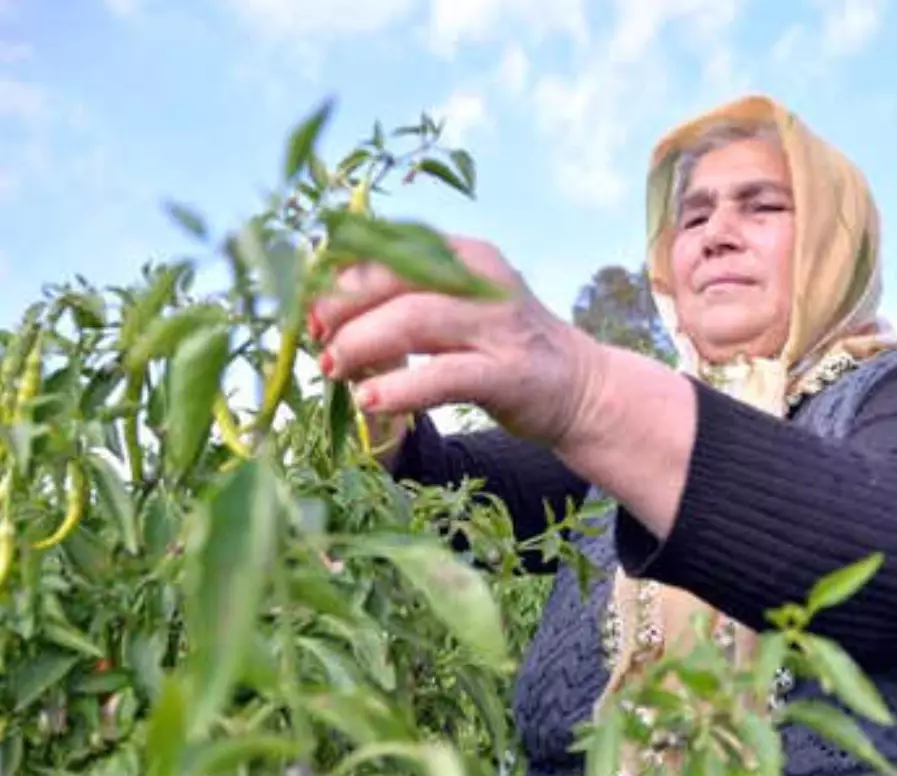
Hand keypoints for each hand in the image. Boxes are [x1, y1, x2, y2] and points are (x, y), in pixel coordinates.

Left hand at [307, 235, 604, 448]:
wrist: (579, 386)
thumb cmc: (501, 346)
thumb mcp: (457, 305)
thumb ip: (405, 297)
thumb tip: (324, 308)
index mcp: (464, 254)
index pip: (388, 247)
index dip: (339, 273)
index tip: (309, 304)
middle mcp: (482, 279)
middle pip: (393, 279)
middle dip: (342, 308)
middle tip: (318, 340)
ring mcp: (499, 325)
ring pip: (412, 320)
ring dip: (360, 345)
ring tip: (334, 370)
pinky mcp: (508, 373)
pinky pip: (443, 375)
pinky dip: (399, 387)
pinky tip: (369, 400)